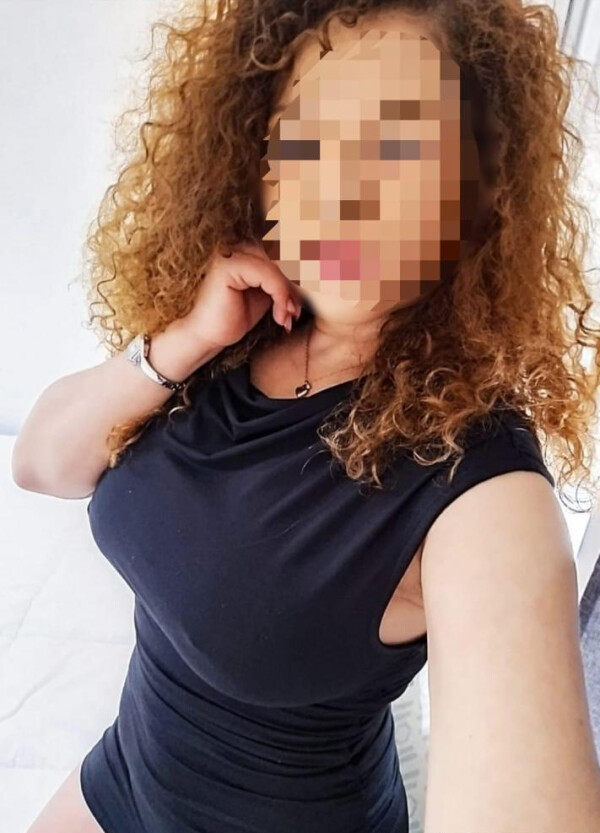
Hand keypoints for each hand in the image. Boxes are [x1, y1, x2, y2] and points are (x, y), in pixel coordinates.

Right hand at [178, 240, 302, 349]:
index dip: (299, 274)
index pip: (283, 251)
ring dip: (287, 294)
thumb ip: (283, 281)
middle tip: (295, 313)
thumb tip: (312, 276)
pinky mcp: (228, 265)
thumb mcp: (267, 295)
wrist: (208, 336)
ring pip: (277, 267)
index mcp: (246, 248)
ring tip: (287, 317)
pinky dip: (279, 295)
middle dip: (294, 287)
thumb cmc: (235, 317)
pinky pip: (267, 275)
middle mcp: (238, 244)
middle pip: (283, 257)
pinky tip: (280, 315)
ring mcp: (231, 252)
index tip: (301, 304)